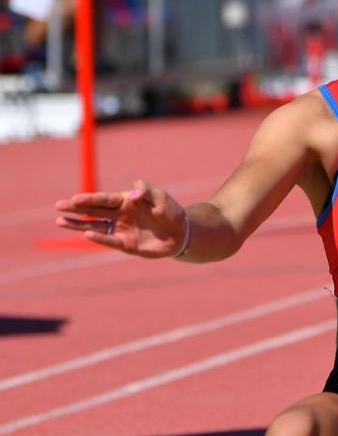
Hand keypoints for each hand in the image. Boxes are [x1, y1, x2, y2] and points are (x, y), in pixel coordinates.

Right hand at [54, 179, 185, 257]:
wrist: (181, 233)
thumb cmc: (170, 211)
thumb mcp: (160, 196)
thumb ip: (145, 190)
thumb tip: (132, 194)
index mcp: (124, 201)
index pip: (103, 199)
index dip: (89, 199)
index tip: (75, 198)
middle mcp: (118, 215)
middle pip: (93, 211)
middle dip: (76, 209)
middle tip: (59, 206)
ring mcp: (120, 230)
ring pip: (95, 226)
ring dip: (78, 224)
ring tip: (60, 221)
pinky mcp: (125, 244)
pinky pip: (109, 241)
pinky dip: (99, 238)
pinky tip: (86, 234)